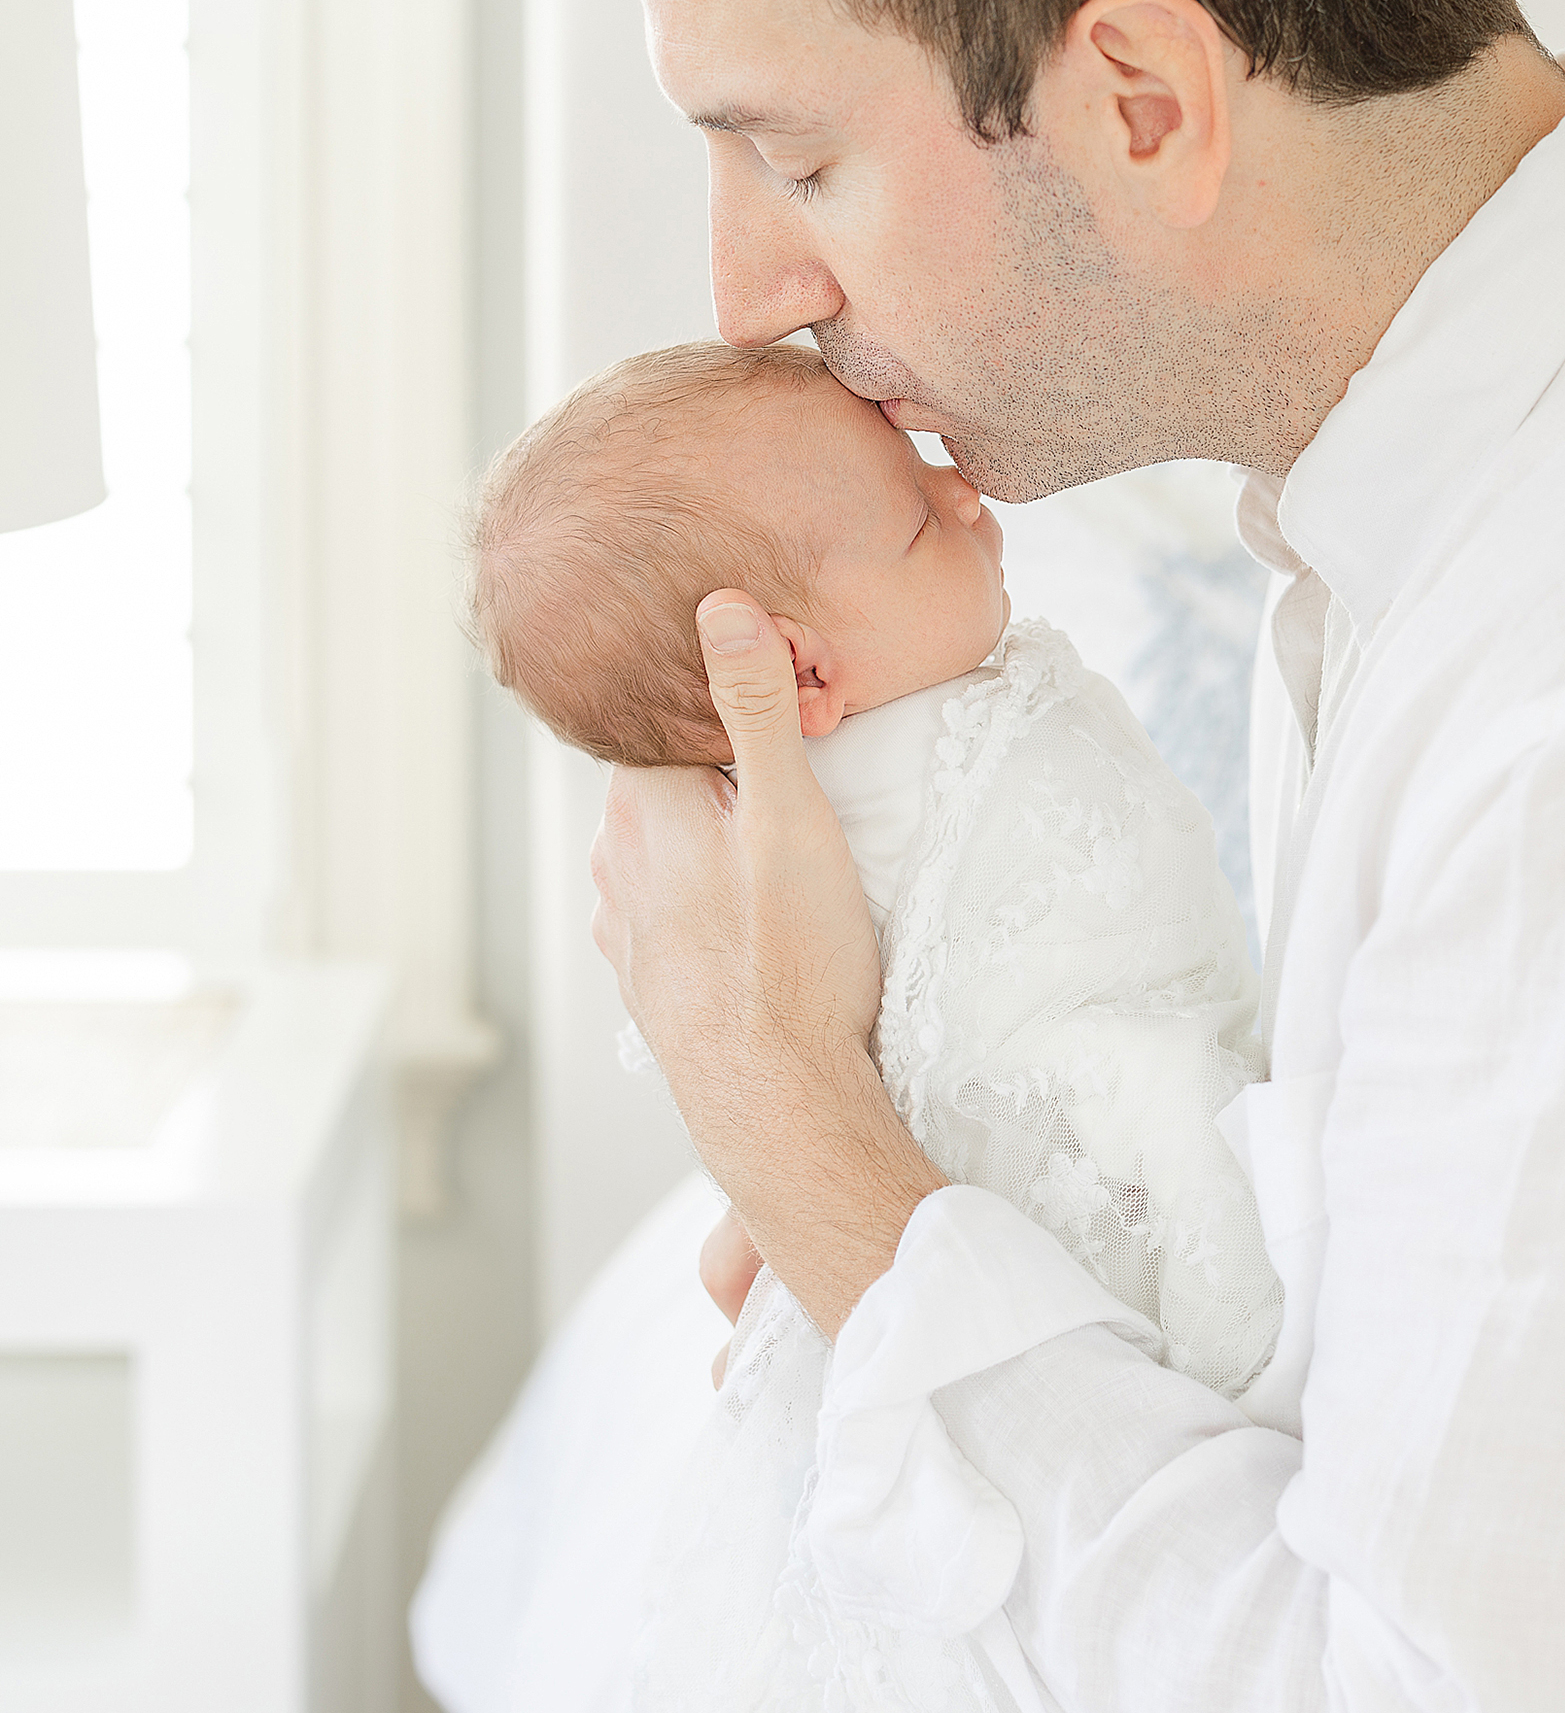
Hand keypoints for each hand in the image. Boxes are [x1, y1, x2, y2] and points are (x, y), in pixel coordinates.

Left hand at [588, 593, 943, 1335]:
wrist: (776, 1105)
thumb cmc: (793, 962)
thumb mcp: (792, 819)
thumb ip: (757, 709)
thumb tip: (722, 606)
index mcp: (644, 805)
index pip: (667, 712)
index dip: (723, 697)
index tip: (782, 693)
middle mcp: (615, 858)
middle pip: (667, 774)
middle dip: (720, 763)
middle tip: (801, 761)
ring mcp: (622, 922)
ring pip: (665, 841)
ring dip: (710, 829)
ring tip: (778, 840)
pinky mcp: (644, 972)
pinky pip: (669, 900)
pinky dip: (703, 889)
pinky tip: (750, 908)